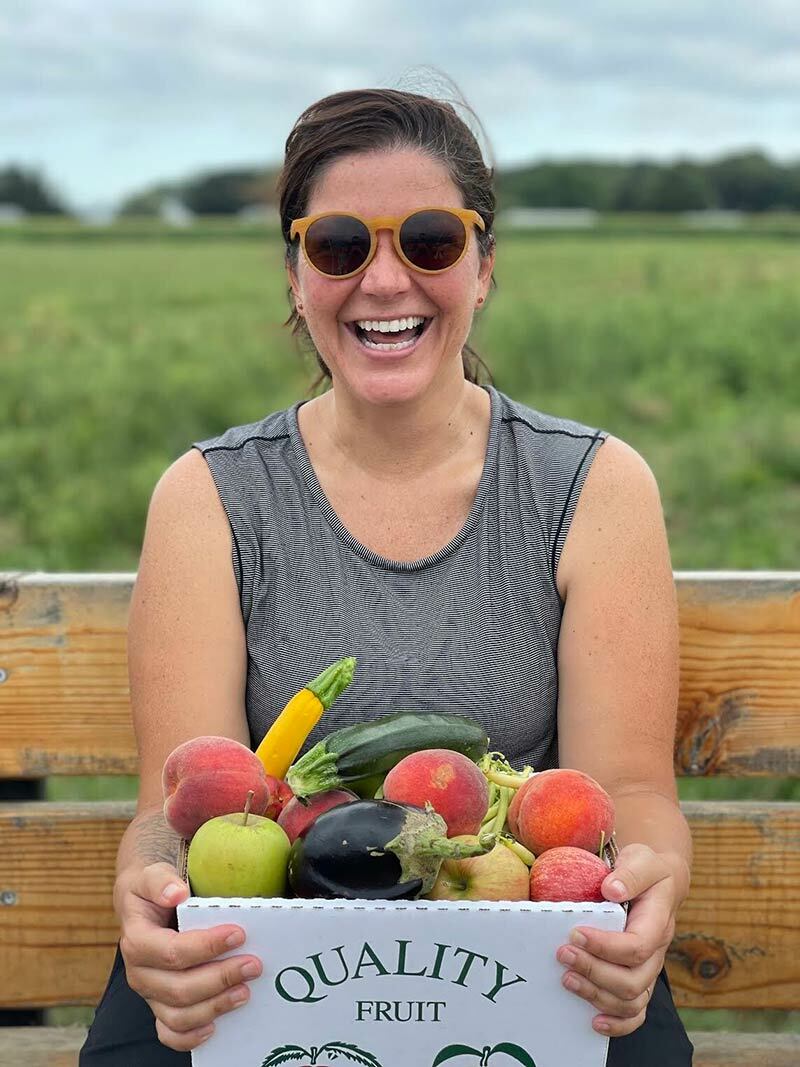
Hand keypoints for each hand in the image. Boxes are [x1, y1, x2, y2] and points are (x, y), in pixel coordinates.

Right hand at [117, 862, 262, 1051]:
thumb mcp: (150, 874)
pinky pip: (170, 1033)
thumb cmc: (151, 889)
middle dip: (220, 978)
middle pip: (178, 988)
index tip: (238, 934)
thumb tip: (175, 892)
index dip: (206, 947)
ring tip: (245, 991)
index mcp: (136, 940)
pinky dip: (191, 1036)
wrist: (143, 904)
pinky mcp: (159, 1006)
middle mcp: (140, 972)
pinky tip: (215, 1026)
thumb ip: (159, 881)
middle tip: (253, 964)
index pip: (172, 952)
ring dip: (214, 1006)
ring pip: (178, 1015)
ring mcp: (149, 993)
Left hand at [555, 844, 679, 1036]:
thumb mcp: (642, 859)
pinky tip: (593, 1021)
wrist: (659, 881)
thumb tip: (611, 889)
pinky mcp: (639, 979)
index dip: (606, 946)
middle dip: (595, 971)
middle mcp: (656, 952)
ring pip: (632, 1001)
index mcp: (657, 922)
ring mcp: (649, 969)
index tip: (576, 933)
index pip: (637, 946)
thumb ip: (630, 872)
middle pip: (633, 980)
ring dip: (597, 995)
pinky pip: (636, 1013)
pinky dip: (617, 1024)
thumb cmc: (645, 869)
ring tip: (567, 979)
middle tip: (563, 954)